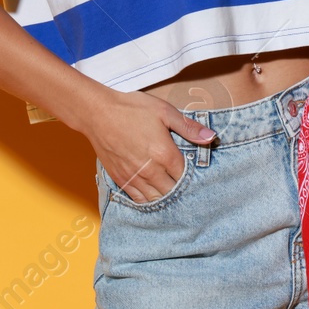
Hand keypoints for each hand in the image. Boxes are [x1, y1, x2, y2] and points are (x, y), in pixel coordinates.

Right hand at [88, 88, 216, 203]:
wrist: (97, 113)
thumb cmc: (132, 109)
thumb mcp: (164, 111)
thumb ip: (189, 127)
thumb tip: (211, 137)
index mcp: (164, 154)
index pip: (185, 176)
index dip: (191, 175)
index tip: (194, 170)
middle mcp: (150, 170)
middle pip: (172, 190)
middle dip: (180, 187)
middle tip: (183, 181)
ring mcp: (133, 177)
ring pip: (156, 198)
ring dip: (165, 196)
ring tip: (170, 189)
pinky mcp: (120, 179)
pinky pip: (138, 199)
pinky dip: (148, 199)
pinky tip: (153, 193)